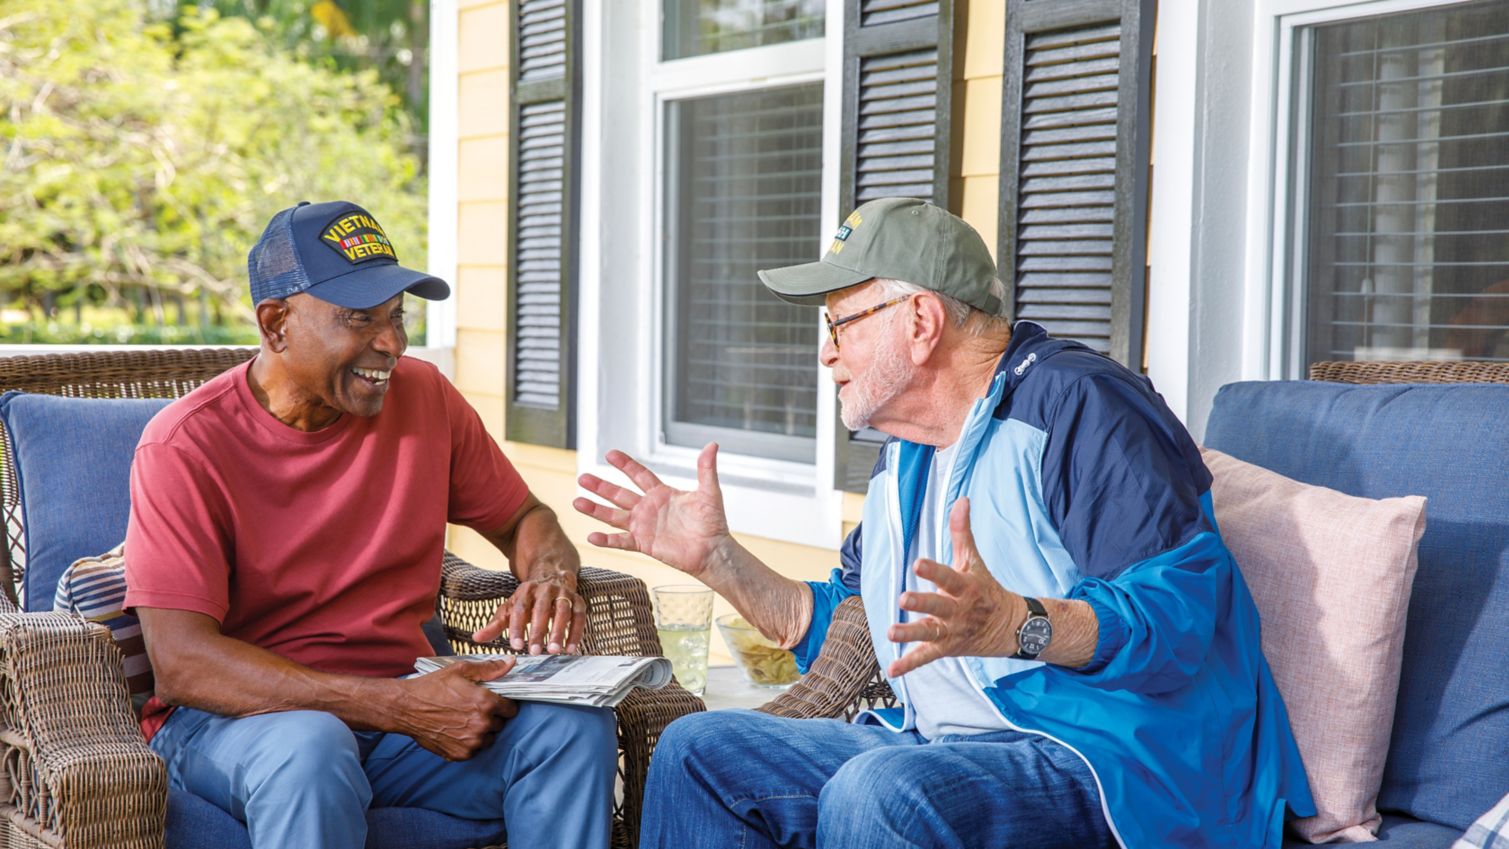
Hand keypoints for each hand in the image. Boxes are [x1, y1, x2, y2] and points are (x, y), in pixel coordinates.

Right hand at [400, 658, 519, 760]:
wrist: (406, 708)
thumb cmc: (432, 687)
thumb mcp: (460, 670)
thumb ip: (490, 668)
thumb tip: (511, 663)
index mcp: (485, 703)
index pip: (511, 709)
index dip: (503, 705)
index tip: (493, 702)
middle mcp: (482, 724)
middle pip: (500, 724)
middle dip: (491, 717)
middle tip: (474, 710)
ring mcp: (471, 742)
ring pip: (488, 739)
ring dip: (481, 731)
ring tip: (464, 720)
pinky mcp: (460, 754)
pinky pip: (474, 750)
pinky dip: (468, 742)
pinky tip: (456, 731)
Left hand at [472, 571, 586, 654]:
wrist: (552, 574)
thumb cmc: (529, 598)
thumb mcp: (511, 607)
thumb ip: (496, 624)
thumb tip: (476, 638)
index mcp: (526, 591)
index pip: (520, 608)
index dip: (517, 627)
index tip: (515, 646)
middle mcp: (546, 590)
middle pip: (542, 609)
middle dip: (538, 630)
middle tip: (534, 652)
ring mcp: (563, 594)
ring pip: (563, 611)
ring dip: (559, 631)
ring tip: (554, 651)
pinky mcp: (578, 600)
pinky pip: (579, 616)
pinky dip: (576, 632)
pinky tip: (570, 649)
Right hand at [573, 443, 731, 578]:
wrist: (713, 550)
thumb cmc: (713, 522)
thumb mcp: (709, 492)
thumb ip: (706, 469)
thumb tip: (712, 444)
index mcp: (661, 493)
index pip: (639, 475)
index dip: (625, 465)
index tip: (609, 454)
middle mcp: (648, 508)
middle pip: (619, 494)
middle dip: (601, 486)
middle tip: (582, 477)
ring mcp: (644, 526)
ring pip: (614, 516)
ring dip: (595, 510)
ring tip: (577, 502)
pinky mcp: (644, 544)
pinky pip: (621, 541)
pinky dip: (607, 540)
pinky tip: (592, 536)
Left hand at [886, 498, 1026, 677]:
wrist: (1011, 626)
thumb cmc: (985, 588)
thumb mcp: (974, 560)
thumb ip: (962, 532)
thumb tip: (962, 499)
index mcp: (964, 586)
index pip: (947, 576)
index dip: (933, 570)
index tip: (918, 562)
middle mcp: (957, 610)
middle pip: (938, 606)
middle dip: (922, 603)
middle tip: (904, 598)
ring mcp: (951, 631)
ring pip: (929, 634)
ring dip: (910, 634)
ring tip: (890, 633)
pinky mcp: (946, 648)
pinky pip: (926, 658)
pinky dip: (909, 665)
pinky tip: (891, 669)